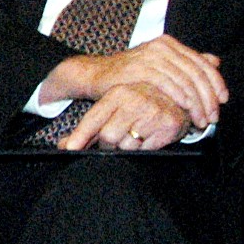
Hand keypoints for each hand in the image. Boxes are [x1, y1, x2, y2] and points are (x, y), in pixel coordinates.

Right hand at [49, 36, 227, 129]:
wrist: (97, 75)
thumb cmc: (130, 75)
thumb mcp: (161, 67)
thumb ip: (187, 64)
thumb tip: (215, 61)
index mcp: (170, 45)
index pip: (203, 64)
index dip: (217, 83)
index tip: (222, 101)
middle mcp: (162, 47)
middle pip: (197, 73)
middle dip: (209, 98)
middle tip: (213, 117)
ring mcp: (151, 56)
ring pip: (185, 81)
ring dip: (197, 103)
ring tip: (200, 120)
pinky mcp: (140, 68)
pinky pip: (168, 84)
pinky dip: (180, 98)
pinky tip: (185, 110)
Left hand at [57, 79, 197, 150]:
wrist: (179, 99)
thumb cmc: (139, 106)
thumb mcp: (113, 109)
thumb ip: (89, 128)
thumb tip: (65, 146)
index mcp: (117, 94)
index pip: (93, 119)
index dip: (80, 136)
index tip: (69, 149)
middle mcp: (134, 101)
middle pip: (108, 136)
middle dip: (108, 145)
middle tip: (115, 142)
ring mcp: (153, 113)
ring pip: (127, 145)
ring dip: (128, 147)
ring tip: (136, 136)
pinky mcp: (169, 125)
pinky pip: (147, 149)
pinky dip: (145, 148)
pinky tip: (150, 137)